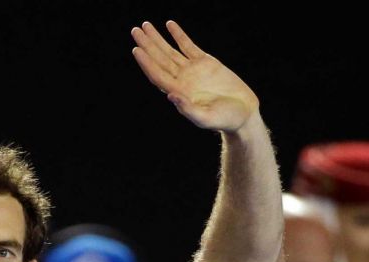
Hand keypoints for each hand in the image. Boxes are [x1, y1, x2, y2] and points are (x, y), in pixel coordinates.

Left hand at [130, 20, 259, 132]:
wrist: (242, 112)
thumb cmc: (224, 120)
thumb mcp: (206, 118)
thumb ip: (188, 109)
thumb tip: (171, 95)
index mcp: (178, 92)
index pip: (157, 75)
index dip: (146, 63)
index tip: (136, 50)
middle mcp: (181, 80)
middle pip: (159, 60)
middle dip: (147, 45)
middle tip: (135, 31)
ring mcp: (192, 70)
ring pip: (170, 51)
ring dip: (157, 39)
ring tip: (145, 25)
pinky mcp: (205, 62)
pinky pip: (188, 45)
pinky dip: (179, 35)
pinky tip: (169, 25)